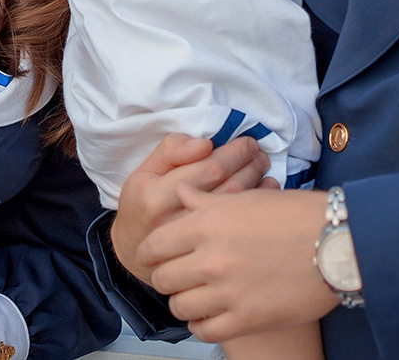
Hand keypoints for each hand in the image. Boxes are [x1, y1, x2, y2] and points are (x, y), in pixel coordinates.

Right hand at [111, 133, 268, 283]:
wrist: (134, 250)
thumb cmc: (142, 203)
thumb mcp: (146, 171)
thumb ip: (172, 151)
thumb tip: (206, 143)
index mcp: (155, 198)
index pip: (207, 169)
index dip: (233, 153)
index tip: (246, 142)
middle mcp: (174, 225)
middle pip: (226, 189)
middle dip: (248, 165)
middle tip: (258, 152)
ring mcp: (192, 247)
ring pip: (236, 210)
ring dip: (255, 182)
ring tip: (260, 165)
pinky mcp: (205, 257)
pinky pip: (239, 229)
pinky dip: (257, 206)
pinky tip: (264, 191)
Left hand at [139, 183, 336, 342]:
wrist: (336, 243)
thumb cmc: (294, 215)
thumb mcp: (245, 198)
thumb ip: (205, 199)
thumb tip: (180, 192)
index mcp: (205, 224)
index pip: (154, 246)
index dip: (151, 253)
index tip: (156, 257)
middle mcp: (210, 258)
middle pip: (162, 278)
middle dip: (167, 277)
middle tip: (180, 276)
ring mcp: (228, 291)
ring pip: (180, 307)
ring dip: (185, 302)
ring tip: (197, 296)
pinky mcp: (247, 319)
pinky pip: (205, 331)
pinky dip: (203, 325)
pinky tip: (212, 315)